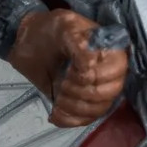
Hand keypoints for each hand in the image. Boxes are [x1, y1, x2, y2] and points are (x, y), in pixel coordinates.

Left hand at [7, 9, 128, 127]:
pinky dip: (68, 120)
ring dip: (74, 106)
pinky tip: (54, 113)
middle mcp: (109, 71)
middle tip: (63, 81)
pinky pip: (84, 120)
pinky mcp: (81, 103)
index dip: (95, 74)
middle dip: (83, 91)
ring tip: (58, 95)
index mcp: (110, 49)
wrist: (30, 42)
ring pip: (98, 109)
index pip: (117, 69)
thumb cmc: (50, 30)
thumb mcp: (64, 27)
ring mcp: (96, 89)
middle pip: (110, 92)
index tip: (72, 68)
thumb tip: (89, 65)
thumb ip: (78, 44)